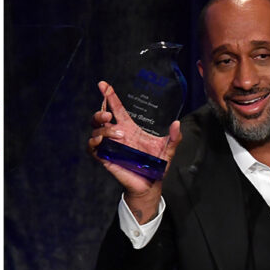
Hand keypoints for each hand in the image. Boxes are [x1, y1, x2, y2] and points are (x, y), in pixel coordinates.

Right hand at [87, 80, 175, 218]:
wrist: (151, 185)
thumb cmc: (157, 167)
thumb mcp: (168, 150)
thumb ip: (173, 137)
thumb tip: (177, 123)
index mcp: (129, 128)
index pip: (116, 108)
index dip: (109, 95)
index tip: (103, 84)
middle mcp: (117, 134)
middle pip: (100, 118)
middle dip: (100, 112)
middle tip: (109, 115)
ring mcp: (110, 146)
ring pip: (96, 131)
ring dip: (104, 129)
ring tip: (118, 134)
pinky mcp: (106, 158)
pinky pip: (92, 148)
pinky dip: (93, 143)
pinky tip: (101, 141)